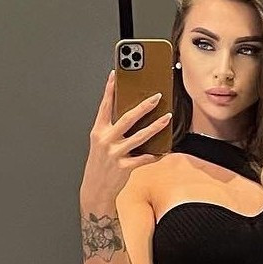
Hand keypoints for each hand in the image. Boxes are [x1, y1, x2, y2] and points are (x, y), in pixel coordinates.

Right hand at [79, 70, 171, 204]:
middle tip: (156, 96)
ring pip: (140, 137)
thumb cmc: (100, 164)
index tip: (115, 74)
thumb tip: (131, 114)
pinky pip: (143, 158)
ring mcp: (115, 154)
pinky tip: (163, 150)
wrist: (96, 189)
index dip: (109, 89)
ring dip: (155, 127)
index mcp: (98, 131)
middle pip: (127, 119)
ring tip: (167, 118)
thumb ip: (111, 129)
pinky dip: (154, 155)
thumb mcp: (100, 143)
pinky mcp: (124, 167)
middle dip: (143, 106)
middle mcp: (106, 141)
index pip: (104, 106)